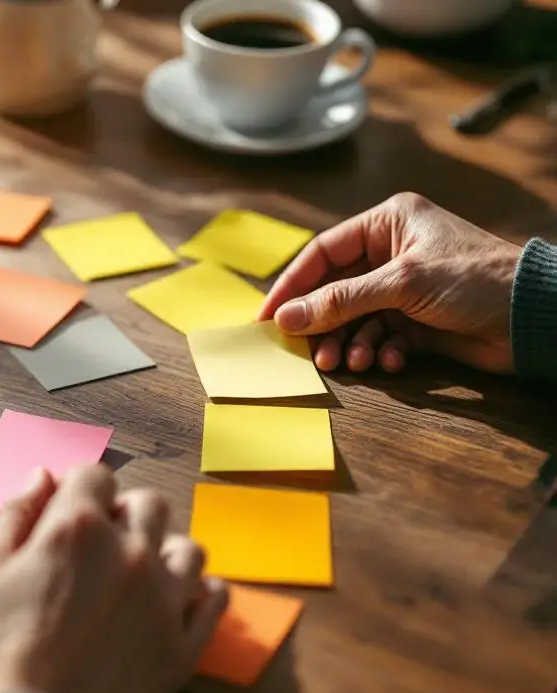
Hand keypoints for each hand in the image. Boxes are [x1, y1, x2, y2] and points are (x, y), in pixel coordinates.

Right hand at [0, 464, 226, 692]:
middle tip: (102, 545)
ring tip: (141, 575)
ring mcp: (164, 600)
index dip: (79, 489)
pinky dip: (201, 594)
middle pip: (150, 503)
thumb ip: (16, 515)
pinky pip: (215, 601)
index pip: (95, 475)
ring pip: (189, 547)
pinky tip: (179, 601)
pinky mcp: (183, 645)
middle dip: (125, 513)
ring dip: (165, 551)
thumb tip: (42, 476)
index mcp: (79, 528)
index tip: (70, 511)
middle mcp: (131, 553)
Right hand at [258, 192, 522, 373]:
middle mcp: (392, 253)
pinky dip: (380, 351)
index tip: (268, 317)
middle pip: (334, 290)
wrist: (536, 316)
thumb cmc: (474, 280)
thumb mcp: (401, 283)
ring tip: (350, 363)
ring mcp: (404, 289)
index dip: (292, 285)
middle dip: (323, 324)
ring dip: (350, 343)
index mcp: (387, 224)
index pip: (322, 253)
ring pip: (355, 319)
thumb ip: (340, 300)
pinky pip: (380, 337)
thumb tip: (286, 318)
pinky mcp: (417, 321)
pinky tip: (389, 360)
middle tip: (310, 352)